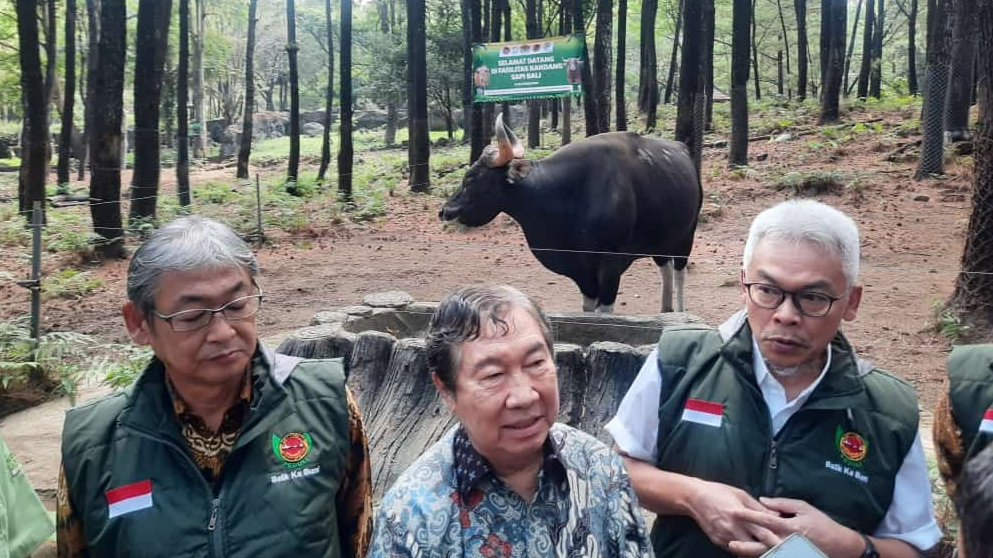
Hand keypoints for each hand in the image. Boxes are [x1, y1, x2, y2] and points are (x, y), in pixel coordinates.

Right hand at [685, 480, 781, 555]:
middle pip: (757, 547)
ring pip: (747, 552)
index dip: (779, 541)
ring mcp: (725, 538)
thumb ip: (759, 507)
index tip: (793, 545)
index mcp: (741, 515)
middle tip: (786, 552)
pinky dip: (746, 550)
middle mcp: (733, 529)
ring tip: (772, 551)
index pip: (764, 532)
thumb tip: (777, 515)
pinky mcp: (719, 542)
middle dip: (771, 550)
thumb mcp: (740, 494)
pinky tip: (754, 549)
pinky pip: (736, 550)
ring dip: (759, 552)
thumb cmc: (718, 492)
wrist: (693, 498)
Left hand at [730, 497, 863, 557]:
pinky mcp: (790, 557)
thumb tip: (762, 500)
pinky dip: (761, 555)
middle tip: (728, 540)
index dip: (748, 515)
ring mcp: (789, 553)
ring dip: (749, 551)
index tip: (733, 511)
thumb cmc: (822, 523)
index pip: (764, 520)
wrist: (840, 546)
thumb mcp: (804, 508)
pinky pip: (773, 557)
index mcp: (789, 526)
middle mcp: (787, 541)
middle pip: (761, 543)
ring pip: (765, 554)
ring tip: (733, 548)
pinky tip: (749, 554)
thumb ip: (782, 504)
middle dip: (744, 541)